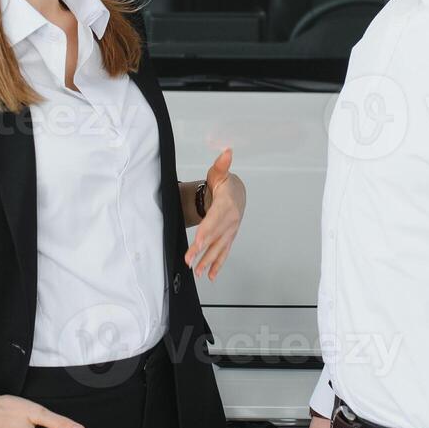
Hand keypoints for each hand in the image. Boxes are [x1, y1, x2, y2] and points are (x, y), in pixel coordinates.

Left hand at [185, 147, 244, 280]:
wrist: (238, 194)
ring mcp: (230, 231)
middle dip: (202, 251)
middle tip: (190, 262)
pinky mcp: (229, 238)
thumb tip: (226, 152)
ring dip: (208, 262)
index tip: (196, 244)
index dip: (205, 233)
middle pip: (214, 238)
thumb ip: (221, 165)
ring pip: (219, 248)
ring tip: (198, 273)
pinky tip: (210, 276)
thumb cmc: (225, 184)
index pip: (213, 221)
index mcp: (227, 205)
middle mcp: (230, 221)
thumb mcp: (220, 173)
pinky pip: (224, 253)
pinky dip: (218, 264)